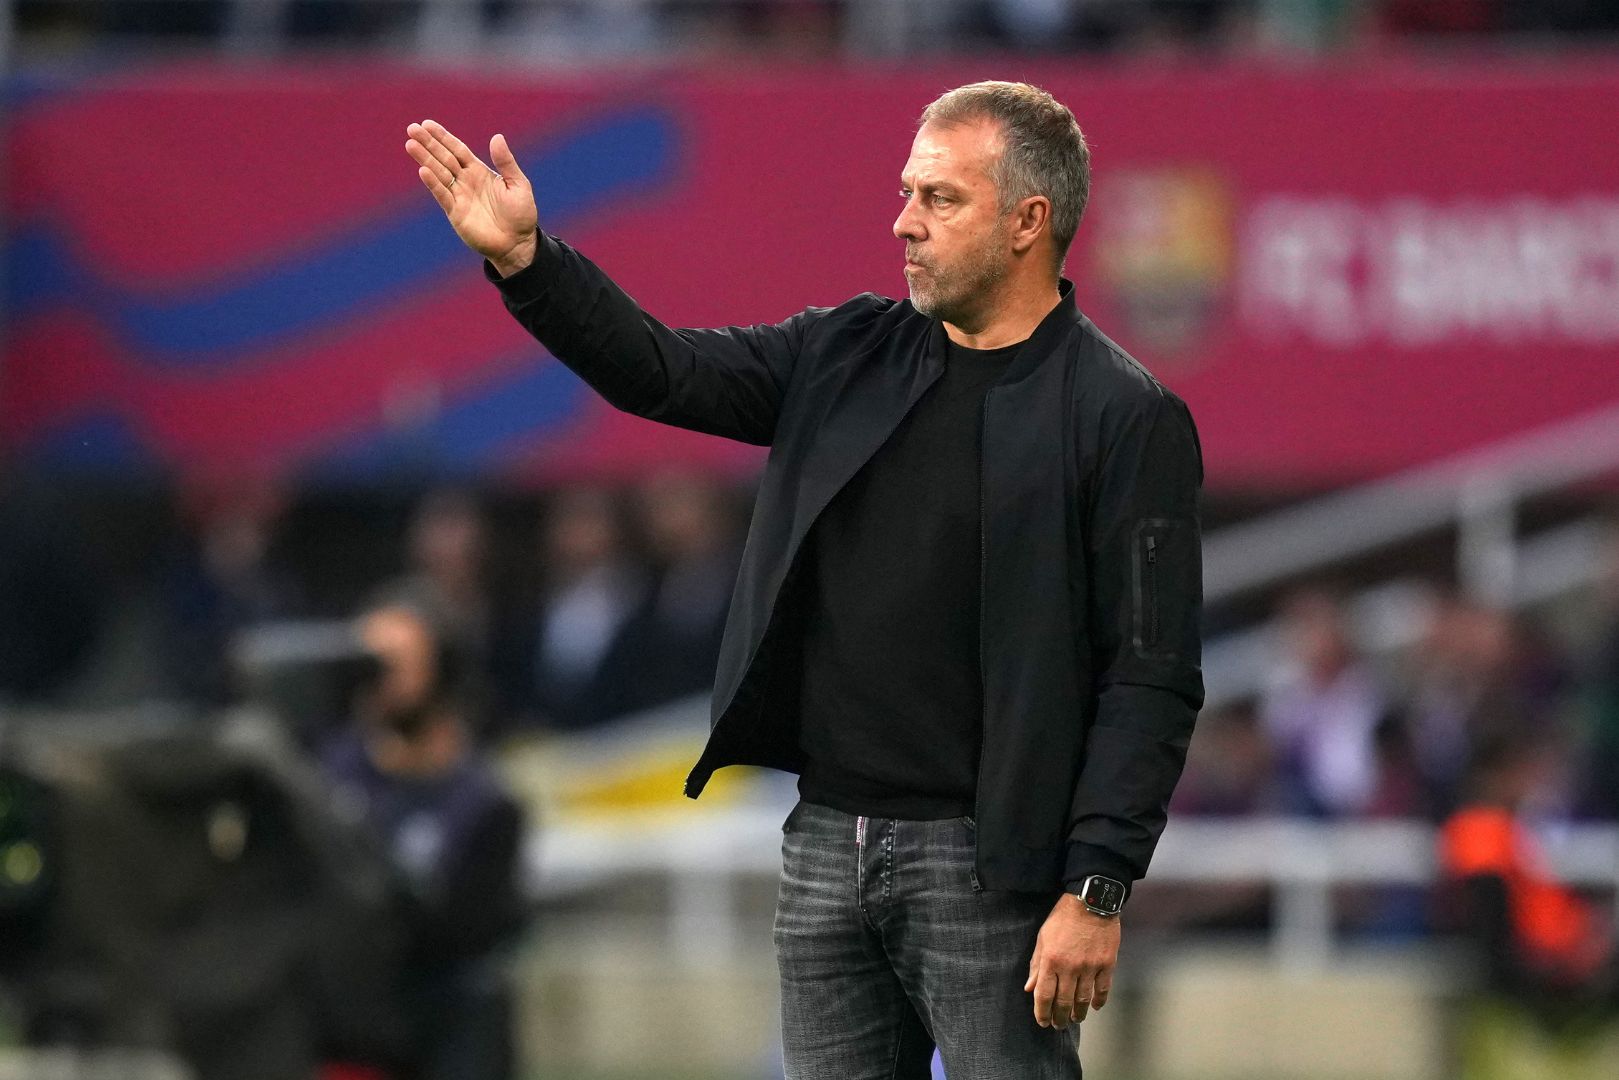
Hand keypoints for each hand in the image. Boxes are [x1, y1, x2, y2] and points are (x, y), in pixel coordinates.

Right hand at [405, 118, 538, 275]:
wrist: (518, 243)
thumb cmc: (521, 214)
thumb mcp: (518, 184)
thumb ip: (506, 162)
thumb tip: (497, 137)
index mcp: (479, 171)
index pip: (457, 149)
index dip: (443, 137)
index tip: (427, 124)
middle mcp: (466, 181)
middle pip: (443, 157)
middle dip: (428, 143)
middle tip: (412, 128)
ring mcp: (459, 196)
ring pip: (439, 173)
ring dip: (425, 159)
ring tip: (410, 144)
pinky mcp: (455, 213)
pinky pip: (442, 195)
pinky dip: (433, 183)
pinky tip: (423, 170)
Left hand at [1023, 894, 1118, 1029]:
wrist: (1091, 901)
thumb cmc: (1063, 918)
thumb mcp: (1043, 938)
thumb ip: (1036, 964)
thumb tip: (1029, 988)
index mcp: (1051, 960)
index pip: (1044, 995)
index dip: (1042, 1012)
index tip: (1042, 1022)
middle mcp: (1070, 967)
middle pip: (1064, 1001)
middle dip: (1059, 1017)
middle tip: (1058, 1026)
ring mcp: (1090, 967)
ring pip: (1084, 999)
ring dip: (1078, 1013)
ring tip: (1074, 1019)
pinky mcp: (1107, 964)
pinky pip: (1103, 989)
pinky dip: (1099, 1001)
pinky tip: (1095, 1007)